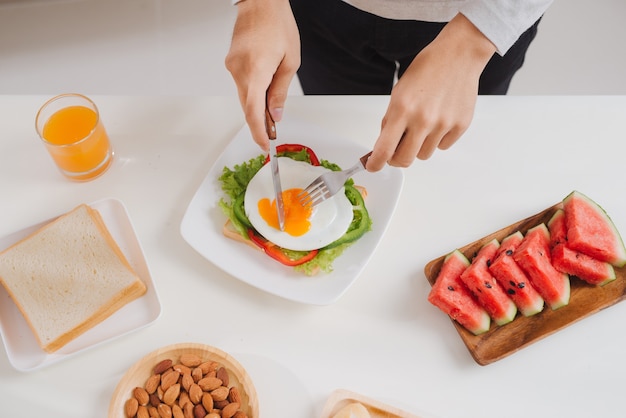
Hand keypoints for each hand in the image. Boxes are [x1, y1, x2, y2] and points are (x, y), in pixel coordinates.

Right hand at [225, 0, 299, 150]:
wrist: (261, 2)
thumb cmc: (277, 24)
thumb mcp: (290, 61)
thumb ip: (281, 91)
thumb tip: (276, 114)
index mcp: (256, 72)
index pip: (253, 112)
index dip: (258, 132)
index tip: (264, 144)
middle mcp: (239, 71)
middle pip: (247, 107)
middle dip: (259, 123)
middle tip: (272, 133)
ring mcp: (232, 66)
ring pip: (244, 96)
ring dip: (257, 106)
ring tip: (272, 112)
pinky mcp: (231, 61)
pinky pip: (242, 84)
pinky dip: (252, 91)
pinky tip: (264, 92)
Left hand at [366, 14, 496, 170]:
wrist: (458, 56)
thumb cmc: (427, 69)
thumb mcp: (399, 92)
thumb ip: (391, 120)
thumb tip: (383, 146)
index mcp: (402, 109)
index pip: (384, 149)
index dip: (376, 163)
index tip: (372, 166)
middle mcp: (423, 120)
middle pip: (405, 160)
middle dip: (396, 159)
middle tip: (396, 151)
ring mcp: (443, 124)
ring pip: (424, 155)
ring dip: (418, 147)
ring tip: (423, 125)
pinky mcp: (460, 126)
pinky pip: (443, 146)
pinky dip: (437, 139)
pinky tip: (439, 120)